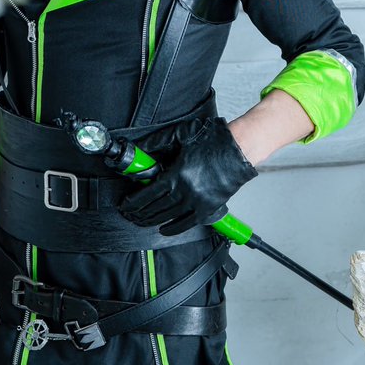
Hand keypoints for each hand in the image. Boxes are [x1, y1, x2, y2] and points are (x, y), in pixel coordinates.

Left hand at [118, 117, 257, 236]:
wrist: (239, 149)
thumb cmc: (213, 140)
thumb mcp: (181, 135)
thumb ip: (157, 142)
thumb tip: (138, 148)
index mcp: (177, 174)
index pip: (147, 194)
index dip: (133, 202)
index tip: (125, 205)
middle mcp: (185, 191)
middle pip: (156, 208)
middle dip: (139, 213)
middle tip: (130, 214)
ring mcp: (197, 201)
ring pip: (169, 217)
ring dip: (152, 221)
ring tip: (141, 221)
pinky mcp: (208, 207)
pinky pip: (187, 223)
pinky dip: (174, 228)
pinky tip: (164, 229)